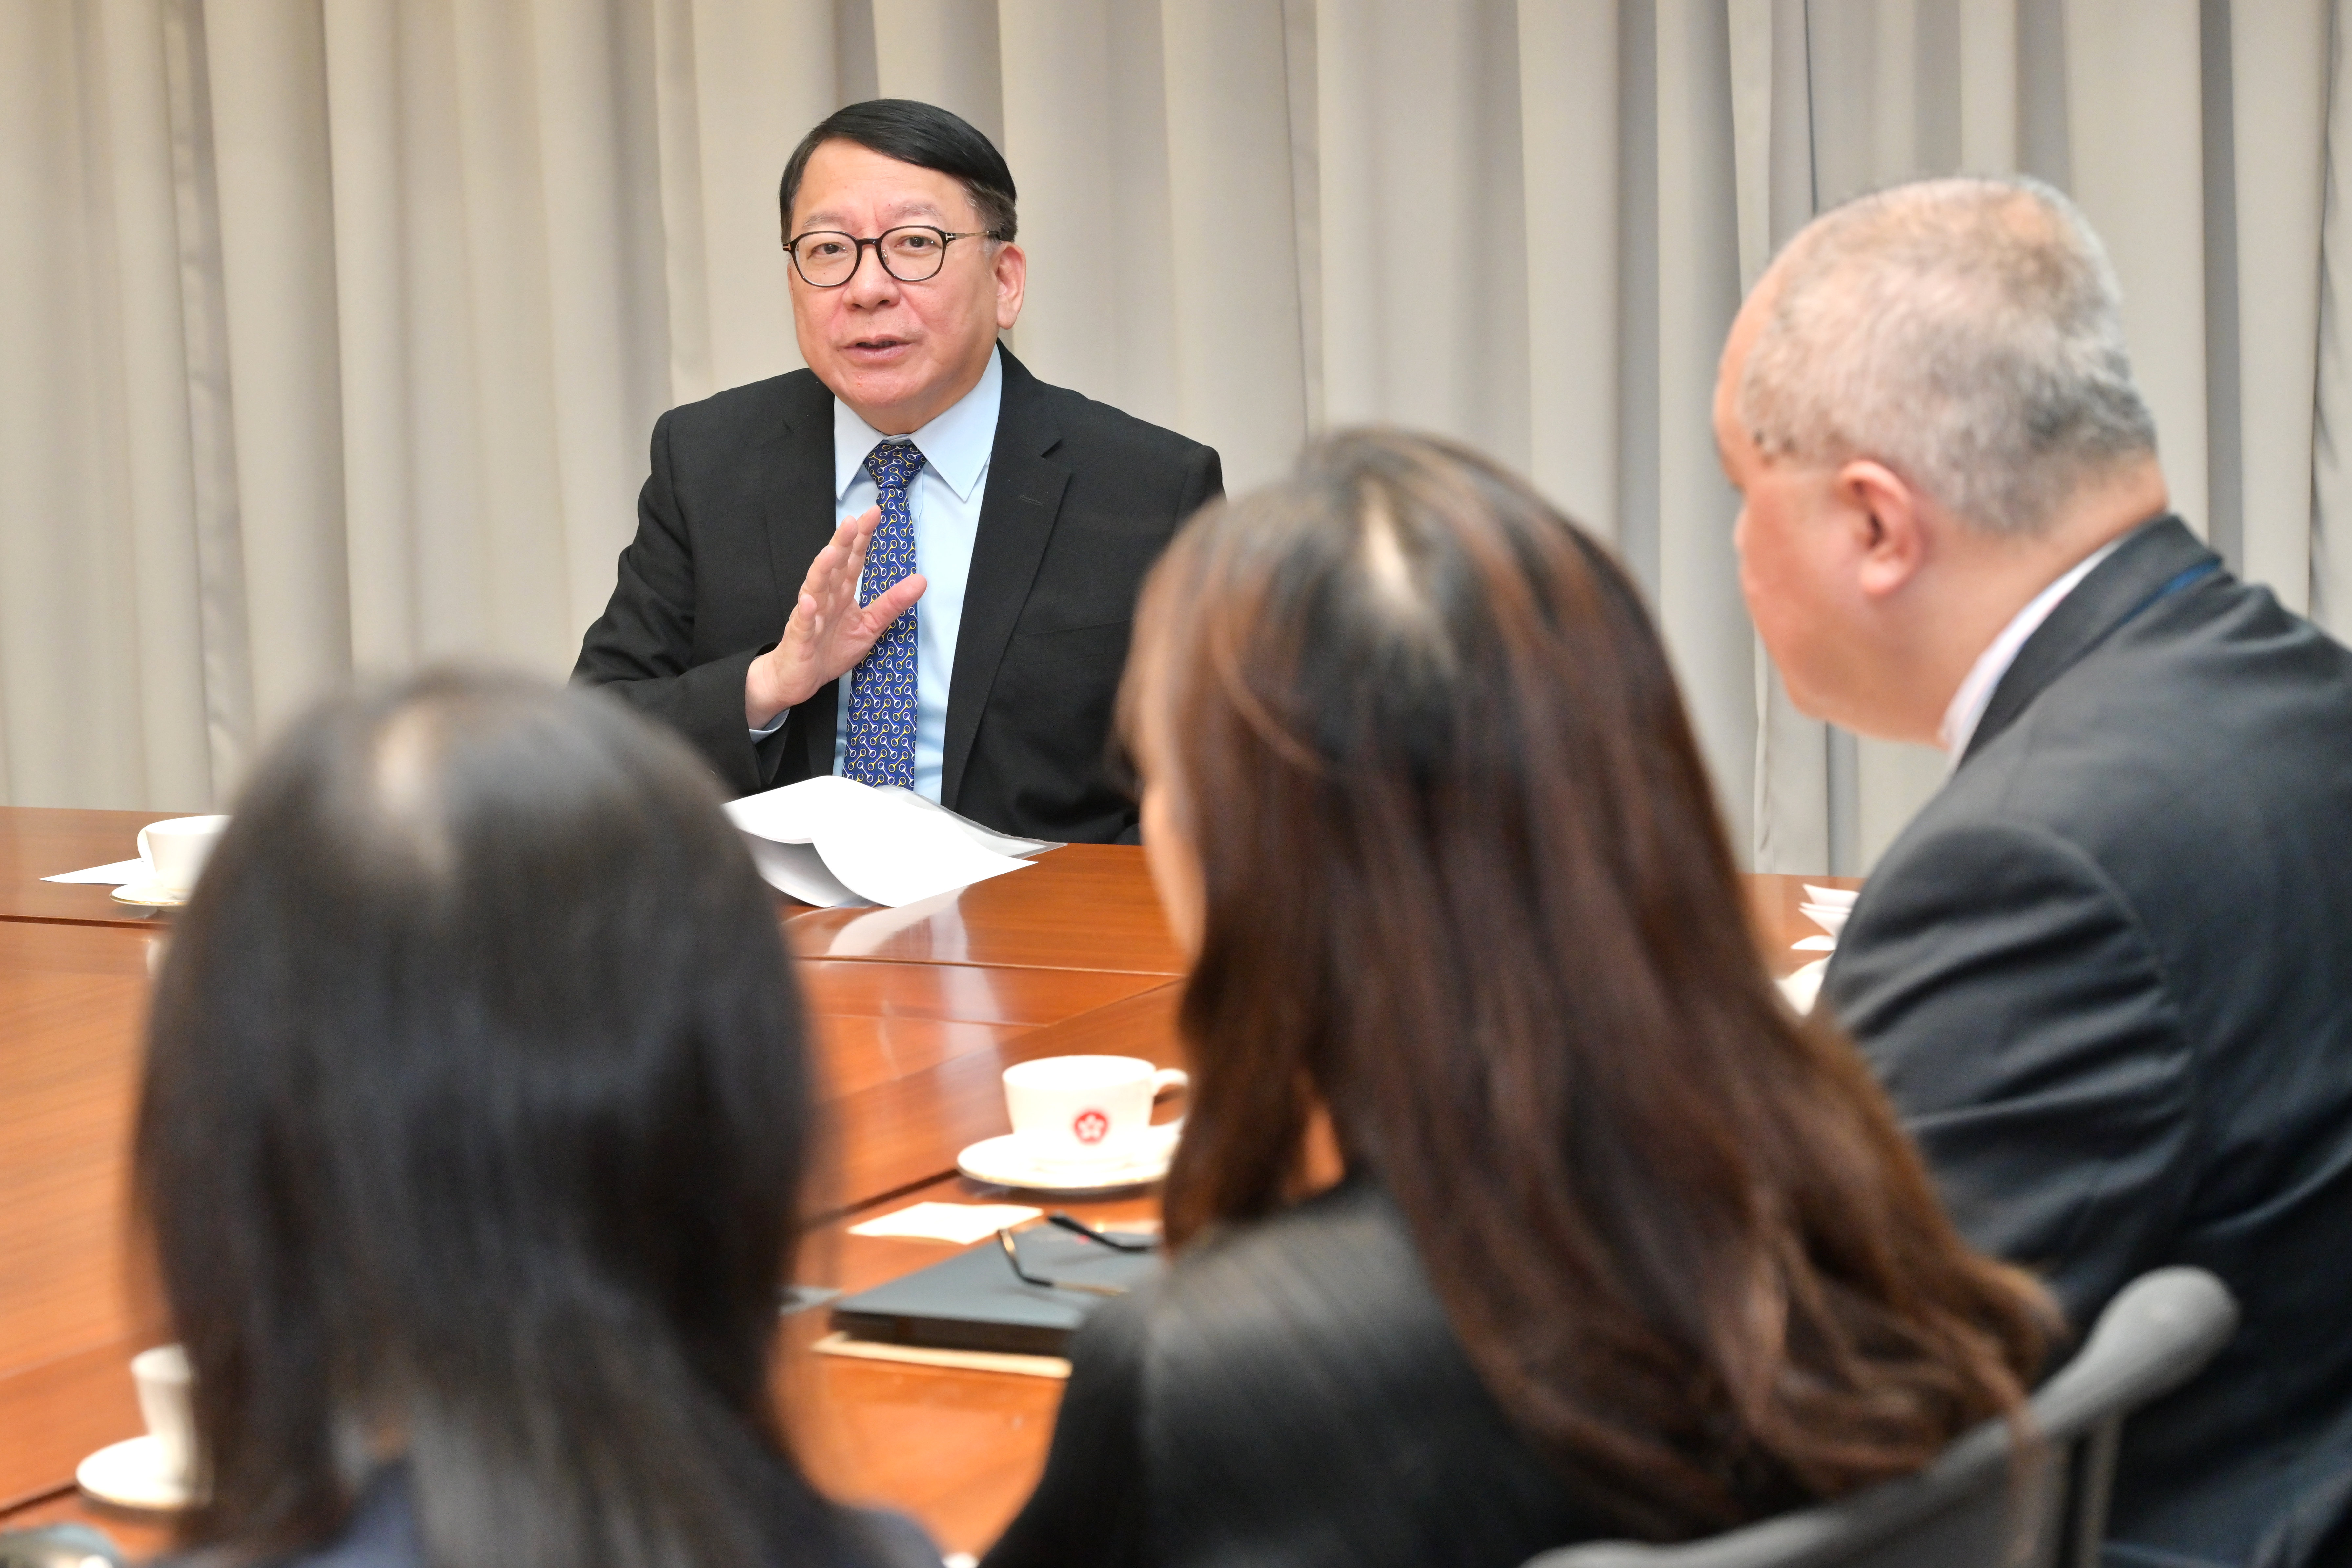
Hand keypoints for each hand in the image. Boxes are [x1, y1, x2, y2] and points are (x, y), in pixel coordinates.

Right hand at [745, 506, 926, 725]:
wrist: (796, 678)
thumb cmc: (829, 649)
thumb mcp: (869, 626)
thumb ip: (892, 604)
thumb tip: (921, 581)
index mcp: (840, 594)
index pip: (853, 560)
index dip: (863, 538)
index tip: (875, 513)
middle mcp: (824, 598)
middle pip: (834, 567)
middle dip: (843, 543)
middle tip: (853, 522)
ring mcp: (809, 616)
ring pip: (814, 589)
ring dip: (822, 570)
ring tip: (832, 552)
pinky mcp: (799, 638)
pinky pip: (801, 624)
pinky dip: (804, 613)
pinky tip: (807, 601)